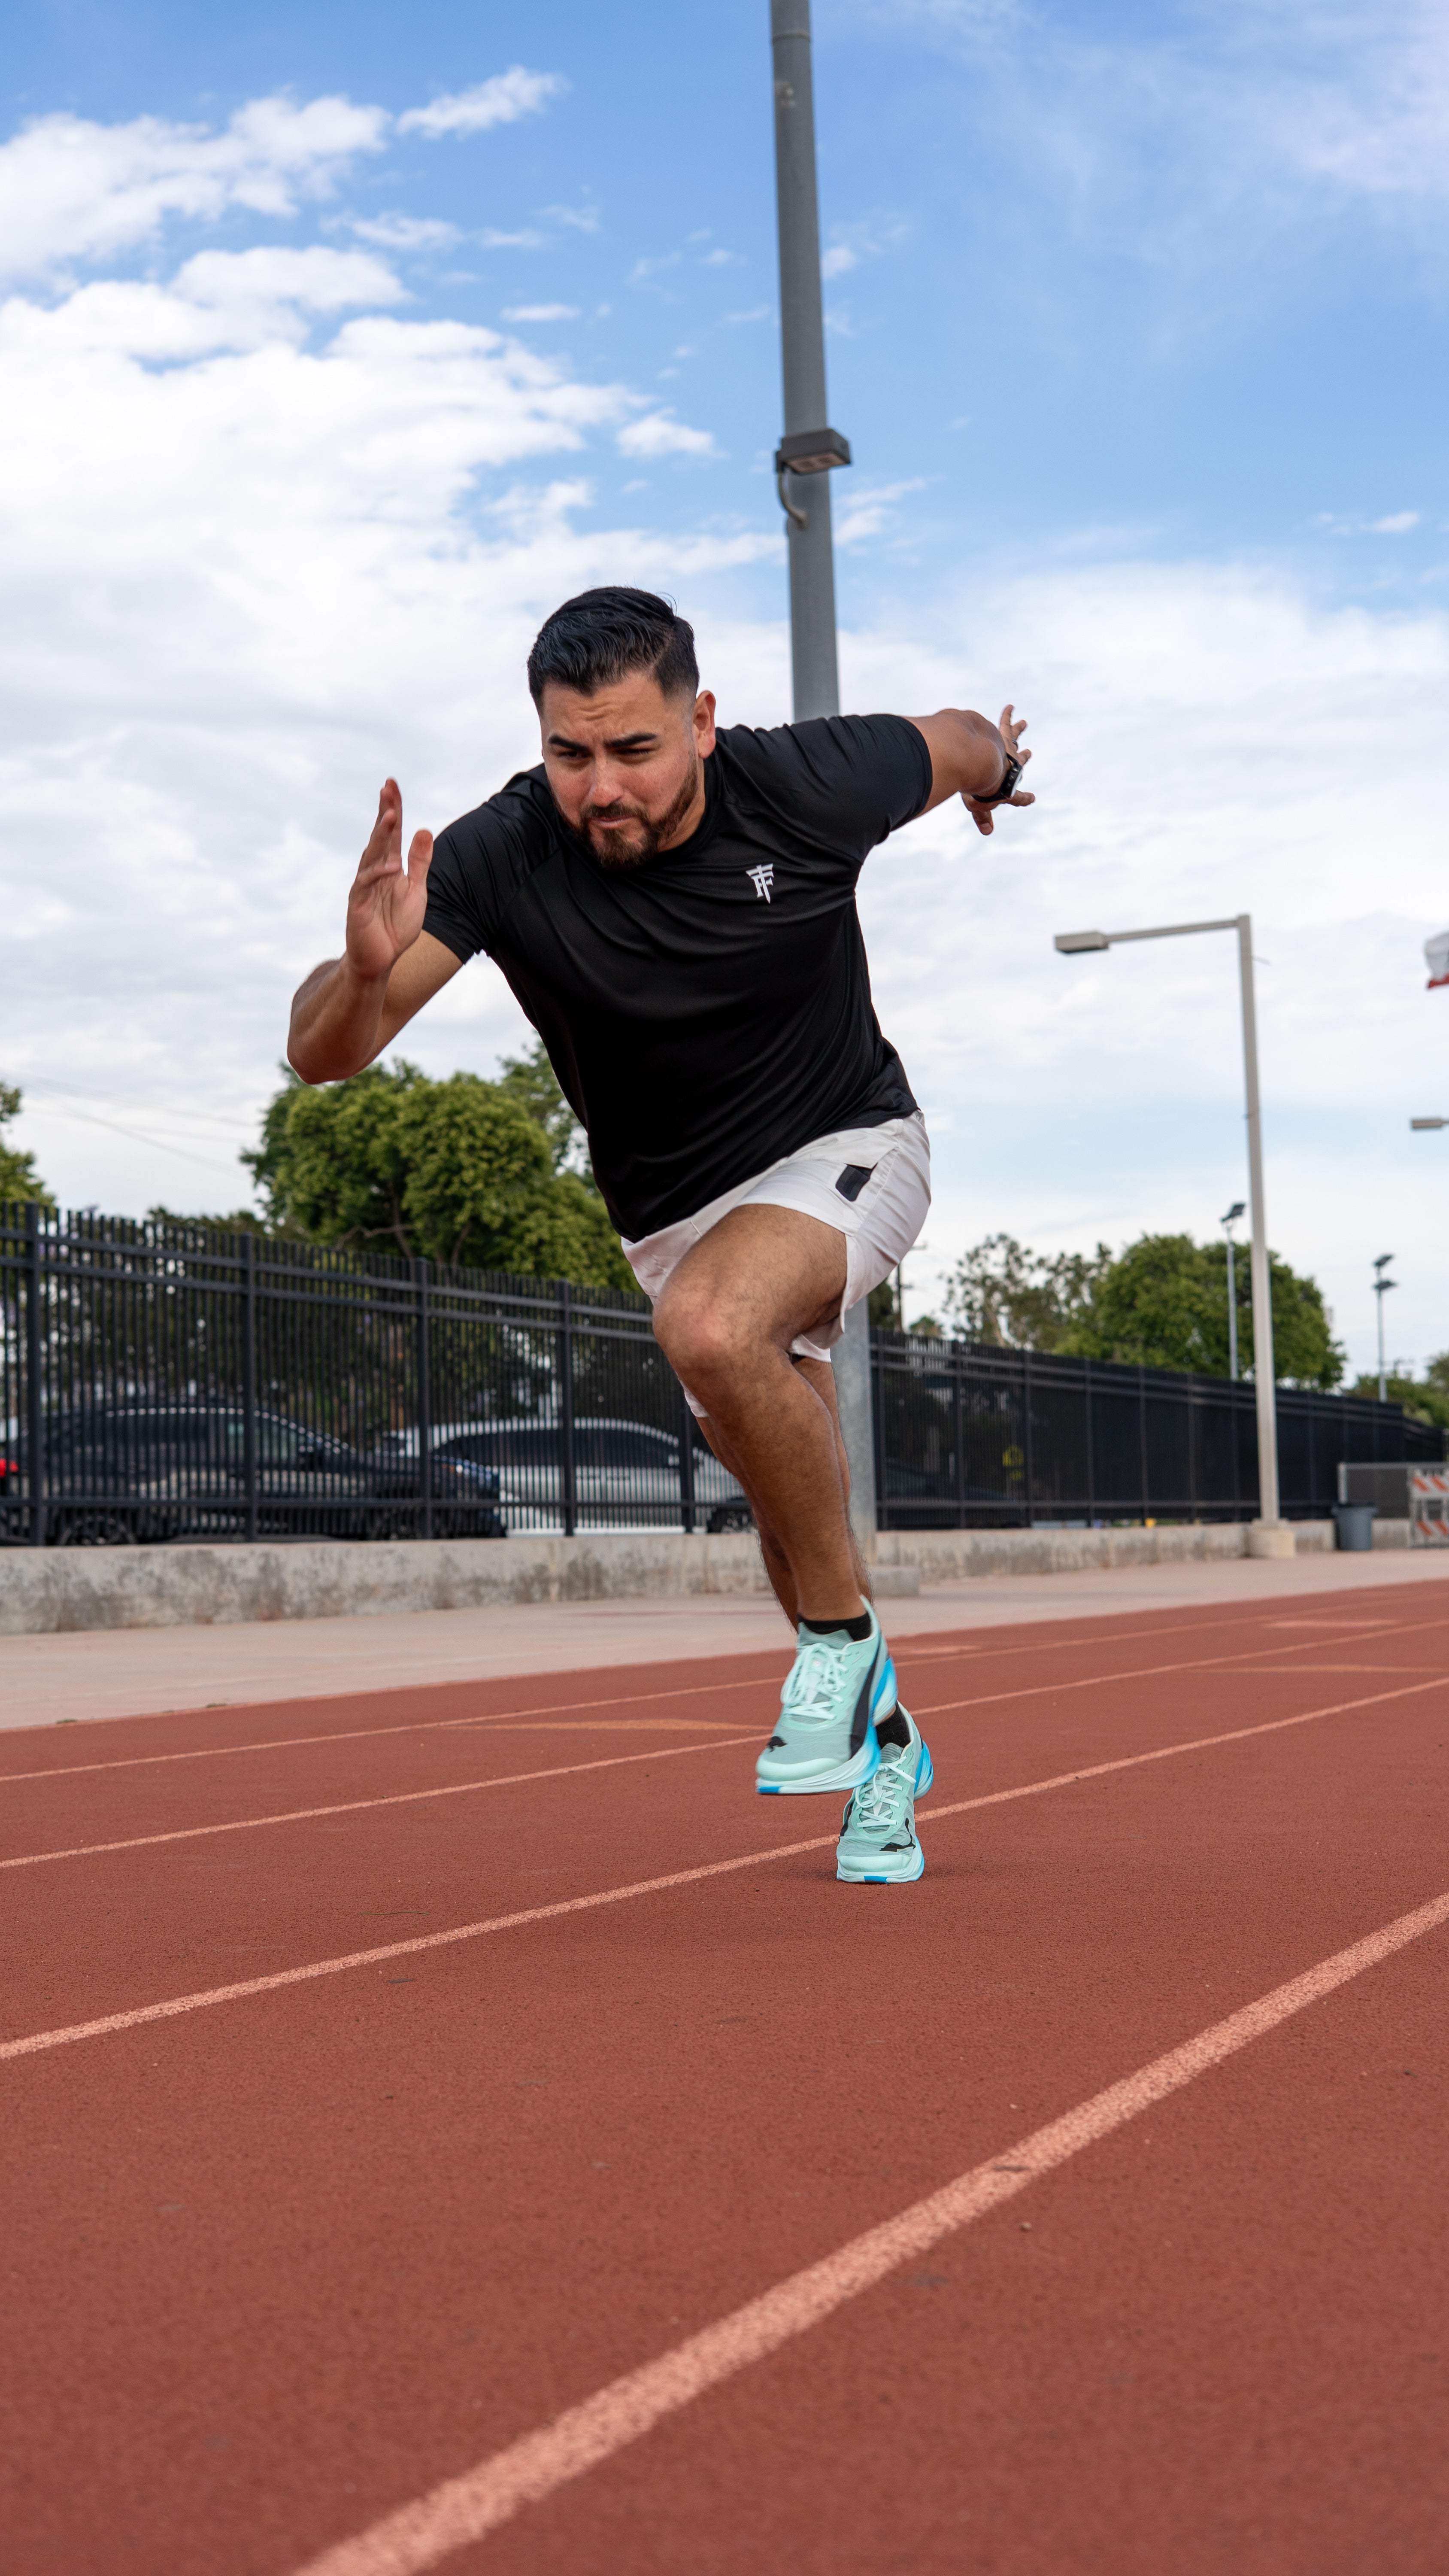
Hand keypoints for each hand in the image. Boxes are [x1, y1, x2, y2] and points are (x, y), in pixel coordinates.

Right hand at [344, 779, 433, 981]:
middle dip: (385, 811)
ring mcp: (365, 886)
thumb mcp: (416, 890)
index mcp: (390, 866)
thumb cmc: (396, 926)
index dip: (393, 808)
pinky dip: (379, 874)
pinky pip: (367, 884)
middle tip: (388, 788)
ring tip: (390, 815)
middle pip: (380, 836)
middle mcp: (375, 871)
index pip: (392, 832)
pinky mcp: (358, 904)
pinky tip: (392, 865)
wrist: (381, 960)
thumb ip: (420, 863)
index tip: (392, 784)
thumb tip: (424, 830)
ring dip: (381, 835)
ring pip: (372, 855)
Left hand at [962, 705, 1034, 837]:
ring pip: (1014, 738)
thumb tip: (988, 832)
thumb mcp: (978, 805)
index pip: (1018, 796)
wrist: (982, 763)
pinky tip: (1010, 707)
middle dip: (1023, 757)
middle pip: (1019, 760)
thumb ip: (982, 816)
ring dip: (1018, 731)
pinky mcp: (1001, 735)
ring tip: (1023, 722)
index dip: (1024, 799)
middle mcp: (1012, 765)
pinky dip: (1007, 715)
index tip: (1031, 799)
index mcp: (1008, 785)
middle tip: (1029, 752)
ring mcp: (1007, 749)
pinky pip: (1005, 723)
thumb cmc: (979, 787)